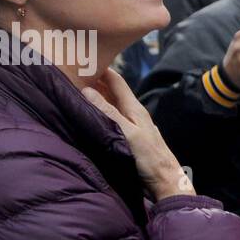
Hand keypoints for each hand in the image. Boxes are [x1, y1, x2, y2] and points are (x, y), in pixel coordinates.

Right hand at [82, 69, 192, 199]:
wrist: (165, 181)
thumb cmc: (148, 157)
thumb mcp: (126, 132)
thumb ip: (108, 112)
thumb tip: (87, 89)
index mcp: (134, 107)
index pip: (116, 80)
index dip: (101, 68)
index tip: (84, 58)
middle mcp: (133, 113)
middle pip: (112, 91)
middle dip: (96, 81)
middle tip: (74, 72)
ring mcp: (132, 125)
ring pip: (112, 105)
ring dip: (97, 96)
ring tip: (78, 90)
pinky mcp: (129, 137)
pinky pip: (112, 118)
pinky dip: (101, 112)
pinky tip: (92, 115)